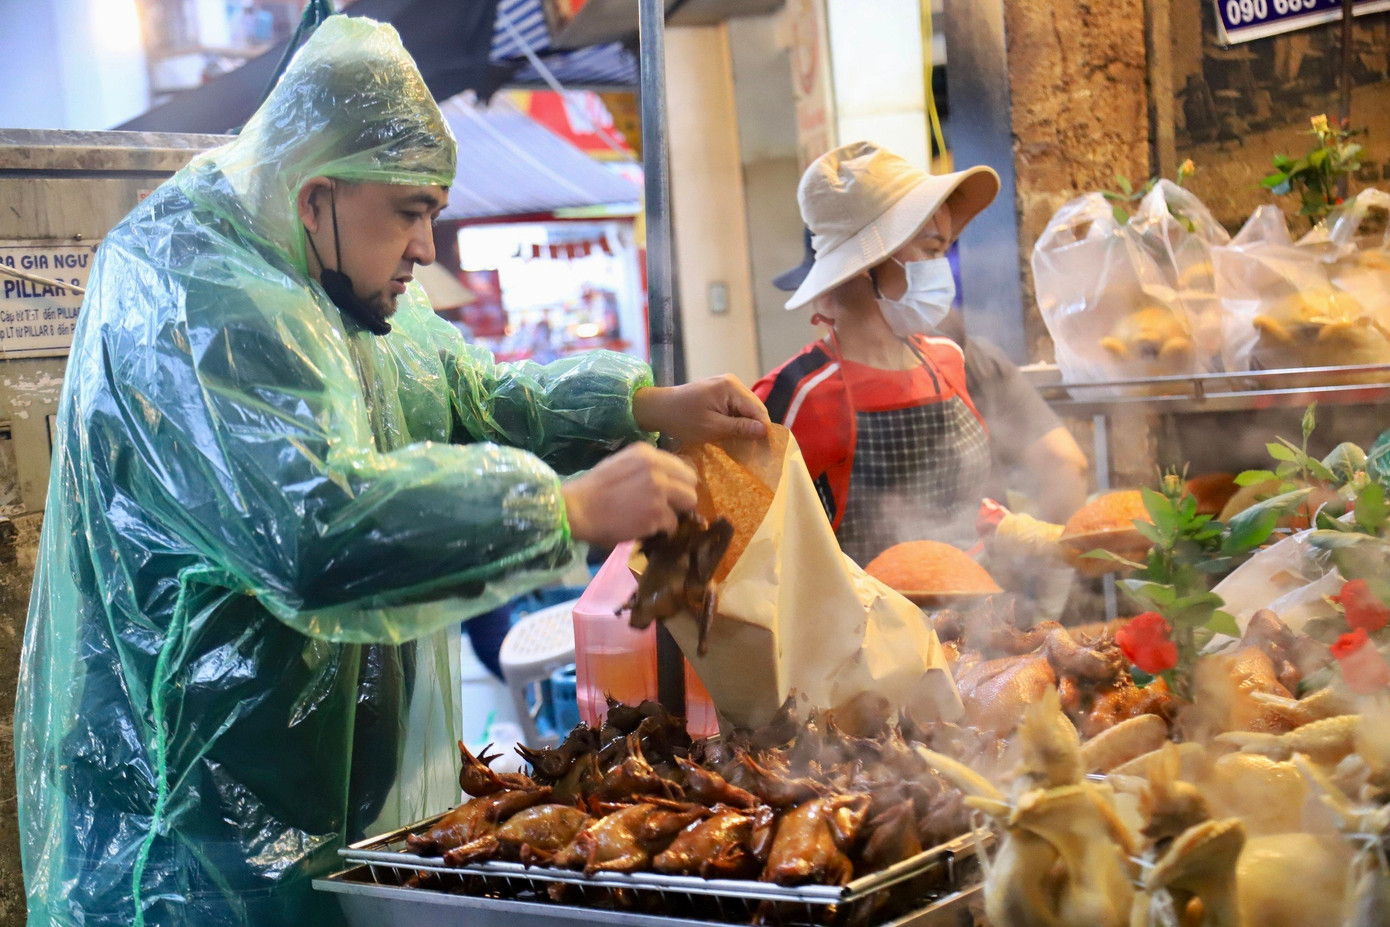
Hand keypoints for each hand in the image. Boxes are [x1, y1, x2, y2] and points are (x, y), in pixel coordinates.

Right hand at [562, 443, 697, 546]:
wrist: (577, 509)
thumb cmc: (593, 489)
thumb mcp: (620, 464)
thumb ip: (645, 467)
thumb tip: (667, 478)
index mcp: (646, 453)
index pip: (681, 466)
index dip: (678, 482)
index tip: (671, 493)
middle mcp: (657, 468)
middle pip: (691, 483)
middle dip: (682, 497)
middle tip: (668, 508)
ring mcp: (659, 491)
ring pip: (689, 502)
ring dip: (676, 513)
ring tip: (658, 519)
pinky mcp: (657, 513)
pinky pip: (673, 524)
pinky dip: (663, 531)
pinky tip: (647, 529)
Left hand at [632, 375, 770, 445]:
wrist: (659, 408)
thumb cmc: (682, 419)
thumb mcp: (712, 428)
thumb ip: (739, 428)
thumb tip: (765, 431)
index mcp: (731, 387)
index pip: (758, 410)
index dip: (764, 430)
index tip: (766, 450)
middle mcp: (732, 382)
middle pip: (755, 408)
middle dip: (756, 428)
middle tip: (756, 451)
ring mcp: (727, 385)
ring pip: (747, 409)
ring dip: (746, 426)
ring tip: (745, 445)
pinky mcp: (721, 392)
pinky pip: (737, 408)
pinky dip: (737, 421)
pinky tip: (734, 435)